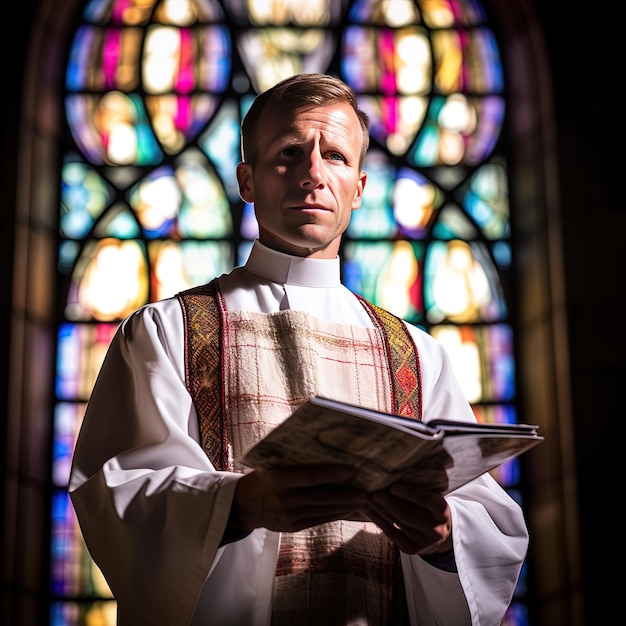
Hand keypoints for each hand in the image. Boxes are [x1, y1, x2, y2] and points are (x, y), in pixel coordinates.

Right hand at [230, 464, 366, 532]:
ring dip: (345, 506)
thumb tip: (324, 448)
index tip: (351, 470)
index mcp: (277, 479)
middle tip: (367, 492)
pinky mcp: (293, 527)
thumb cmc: (262, 476)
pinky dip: (335, 514)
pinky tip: (349, 510)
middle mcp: (284, 500)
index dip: (331, 474)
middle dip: (346, 495)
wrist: (243, 505)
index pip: (309, 476)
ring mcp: (289, 516)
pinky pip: (319, 520)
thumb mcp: (271, 464)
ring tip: (364, 501)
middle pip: (321, 497)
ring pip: (323, 510)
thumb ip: (294, 460)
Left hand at [363, 482, 452, 554]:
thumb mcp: (433, 496)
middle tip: (374, 492)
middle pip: (408, 516)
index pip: (426, 500)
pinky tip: (367, 509)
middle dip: (389, 504)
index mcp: (442, 511)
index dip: (409, 493)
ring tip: (366, 498)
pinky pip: (390, 533)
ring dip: (379, 510)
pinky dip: (377, 519)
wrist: (440, 533)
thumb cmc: (431, 506)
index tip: (393, 486)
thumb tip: (397, 469)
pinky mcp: (410, 549)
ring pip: (396, 524)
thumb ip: (422, 486)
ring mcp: (423, 542)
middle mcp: (435, 530)